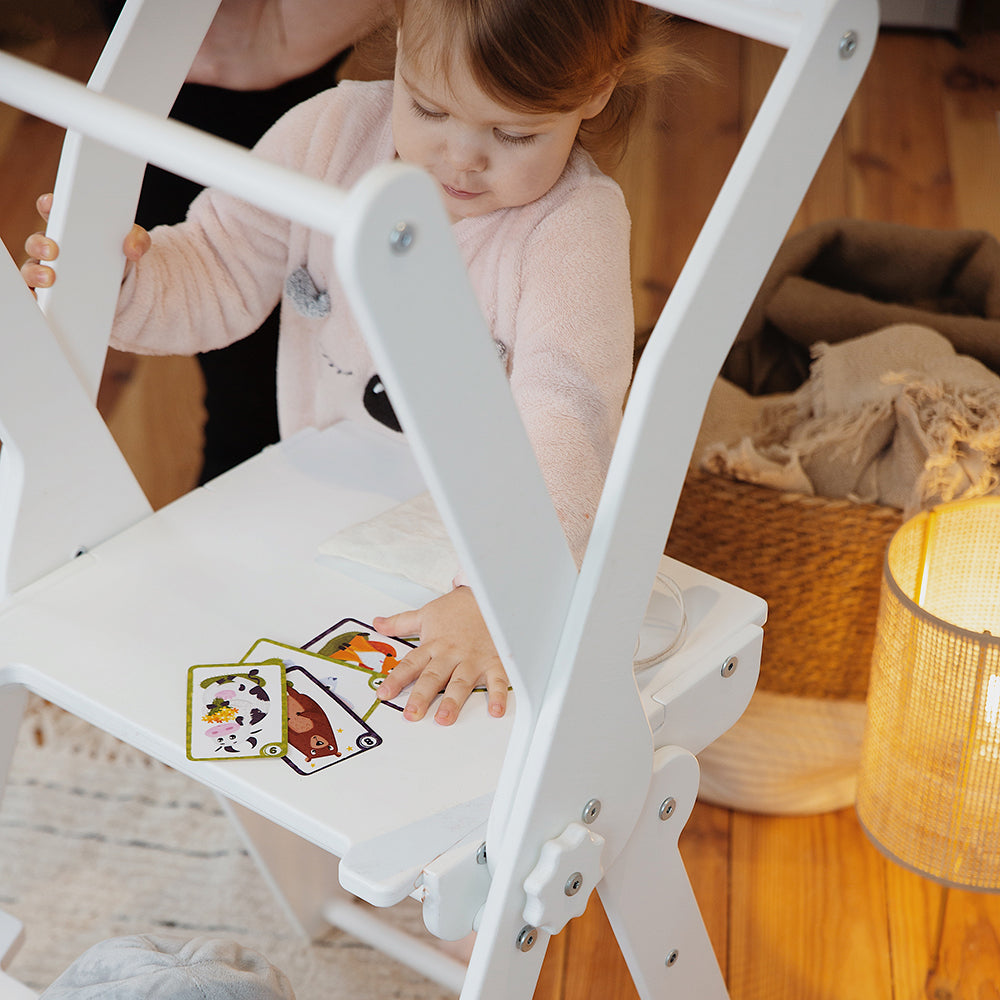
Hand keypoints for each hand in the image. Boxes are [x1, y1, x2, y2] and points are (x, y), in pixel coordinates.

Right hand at [20, 193, 151, 292]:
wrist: (122, 288)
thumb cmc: (119, 257)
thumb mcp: (133, 244)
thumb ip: (137, 240)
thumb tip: (133, 249)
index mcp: (69, 229)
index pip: (53, 212)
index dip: (49, 205)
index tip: (51, 204)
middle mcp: (53, 248)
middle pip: (37, 242)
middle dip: (40, 244)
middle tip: (52, 251)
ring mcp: (48, 270)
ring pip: (31, 268)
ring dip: (35, 272)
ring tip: (49, 279)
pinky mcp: (50, 293)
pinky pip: (34, 293)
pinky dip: (33, 296)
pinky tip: (37, 299)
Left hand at [373, 587, 508, 725]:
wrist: (489, 594)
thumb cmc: (458, 608)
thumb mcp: (426, 613)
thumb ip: (400, 623)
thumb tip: (378, 624)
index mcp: (434, 645)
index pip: (410, 664)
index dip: (396, 679)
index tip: (384, 694)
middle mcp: (451, 654)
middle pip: (434, 677)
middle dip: (422, 696)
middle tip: (412, 714)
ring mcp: (473, 659)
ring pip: (461, 682)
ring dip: (453, 701)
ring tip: (444, 718)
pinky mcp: (495, 661)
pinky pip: (498, 679)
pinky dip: (498, 695)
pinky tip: (495, 711)